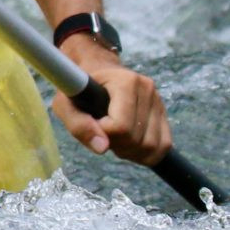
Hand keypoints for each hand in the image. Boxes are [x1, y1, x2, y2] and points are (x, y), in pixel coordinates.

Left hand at [52, 39, 170, 165]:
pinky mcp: (164, 114)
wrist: (98, 74)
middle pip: (136, 140)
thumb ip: (78, 125)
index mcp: (125, 81)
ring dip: (130, 152)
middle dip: (117, 145)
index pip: (121, 126)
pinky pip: (163, 146)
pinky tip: (130, 144)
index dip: (103, 133)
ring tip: (116, 137)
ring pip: (151, 146)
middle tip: (103, 132)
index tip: (94, 123)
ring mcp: (158, 101)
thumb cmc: (80, 90)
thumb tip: (102, 147)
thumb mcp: (66, 104)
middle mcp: (147, 89)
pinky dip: (146, 154)